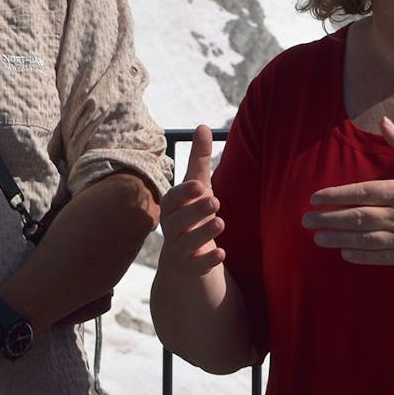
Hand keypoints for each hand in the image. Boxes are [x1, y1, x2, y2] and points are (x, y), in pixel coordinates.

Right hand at [157, 125, 225, 276]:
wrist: (184, 256)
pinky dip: (207, 261)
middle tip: (214, 201)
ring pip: (186, 243)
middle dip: (194, 211)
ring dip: (203, 233)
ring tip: (220, 222)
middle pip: (177, 221)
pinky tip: (222, 254)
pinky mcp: (189, 268)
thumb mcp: (197, 187)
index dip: (183, 193)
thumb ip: (199, 159)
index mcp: (172, 208)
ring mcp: (179, 250)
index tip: (198, 185)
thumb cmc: (191, 212)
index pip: (171, 199)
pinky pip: (195, 266)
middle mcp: (171, 229)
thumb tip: (202, 126)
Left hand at [302, 117, 393, 264]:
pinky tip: (344, 253)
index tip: (315, 198)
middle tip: (306, 221)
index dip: (337, 195)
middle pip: (358, 218)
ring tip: (318, 238)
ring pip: (365, 239)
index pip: (363, 193)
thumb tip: (385, 120)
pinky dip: (361, 256)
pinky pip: (380, 256)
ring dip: (339, 239)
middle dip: (329, 219)